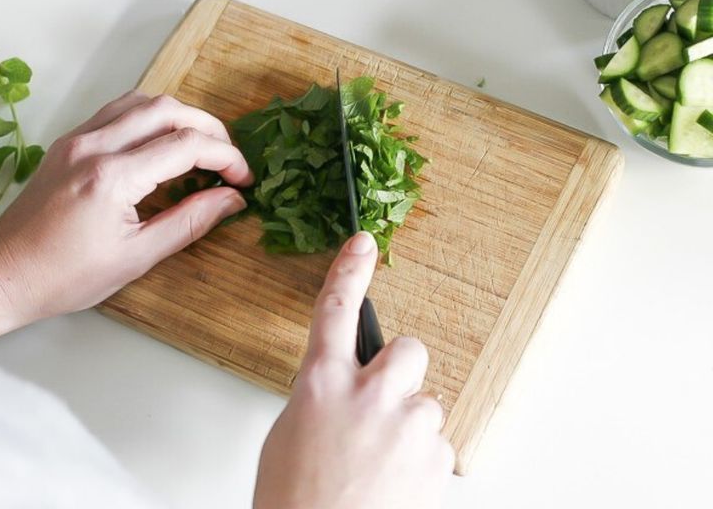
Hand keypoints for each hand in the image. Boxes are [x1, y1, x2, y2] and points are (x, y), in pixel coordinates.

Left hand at [0, 91, 251, 338]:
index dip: (226, 157)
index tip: (244, 179)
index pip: (186, 146)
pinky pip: (119, 111)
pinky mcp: (69, 141)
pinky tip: (162, 142)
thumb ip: (188, 223)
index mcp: (112, 178)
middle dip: (209, 129)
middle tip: (229, 160)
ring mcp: (78, 138)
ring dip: (180, 116)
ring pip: (143, 101)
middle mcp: (94, 146)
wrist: (3, 275)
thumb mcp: (135, 258)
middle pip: (168, 110)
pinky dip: (150, 117)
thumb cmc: (64, 277)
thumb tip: (231, 200)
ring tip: (201, 148)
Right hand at [254, 231, 453, 508]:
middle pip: (407, 349)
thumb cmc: (294, 504)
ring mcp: (404, 424)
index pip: (335, 308)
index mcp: (321, 383)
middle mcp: (367, 394)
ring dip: (408, 429)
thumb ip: (321, 399)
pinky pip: (436, 447)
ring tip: (380, 469)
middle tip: (384, 406)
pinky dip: (419, 466)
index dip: (350, 270)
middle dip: (401, 372)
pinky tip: (393, 488)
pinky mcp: (434, 458)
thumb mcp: (289, 437)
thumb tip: (342, 396)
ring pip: (424, 406)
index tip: (364, 243)